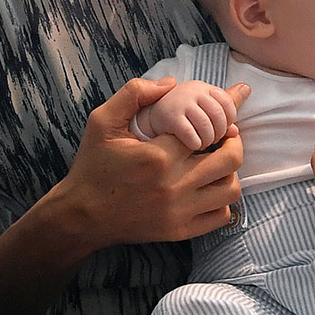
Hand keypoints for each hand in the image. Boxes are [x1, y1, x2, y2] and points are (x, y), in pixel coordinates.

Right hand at [57, 78, 247, 256]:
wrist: (82, 214)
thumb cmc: (93, 166)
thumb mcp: (102, 121)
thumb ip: (134, 94)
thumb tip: (171, 83)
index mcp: (158, 155)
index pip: (208, 129)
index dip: (220, 118)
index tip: (224, 113)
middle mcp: (174, 185)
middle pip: (230, 159)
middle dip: (232, 141)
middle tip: (223, 136)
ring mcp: (179, 211)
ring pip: (231, 189)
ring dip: (229, 172)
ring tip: (215, 162)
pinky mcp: (180, 230)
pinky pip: (221, 215)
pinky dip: (222, 200)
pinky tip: (207, 188)